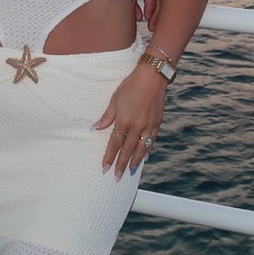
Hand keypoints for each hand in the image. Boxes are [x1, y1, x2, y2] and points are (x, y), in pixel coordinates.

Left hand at [94, 64, 167, 178]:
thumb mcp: (115, 99)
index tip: (105, 167)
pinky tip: (145, 156)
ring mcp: (148, 126)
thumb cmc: (131, 85)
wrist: (152, 77)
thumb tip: (96, 128)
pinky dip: (148, 150)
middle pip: (128, 150)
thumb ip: (107, 116)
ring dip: (135, 161)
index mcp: (124, 120)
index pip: (115, 143)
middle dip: (121, 164)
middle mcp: (137, 126)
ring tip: (130, 171)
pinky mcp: (157, 123)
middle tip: (117, 177)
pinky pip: (151, 140)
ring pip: (141, 148)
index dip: (110, 156)